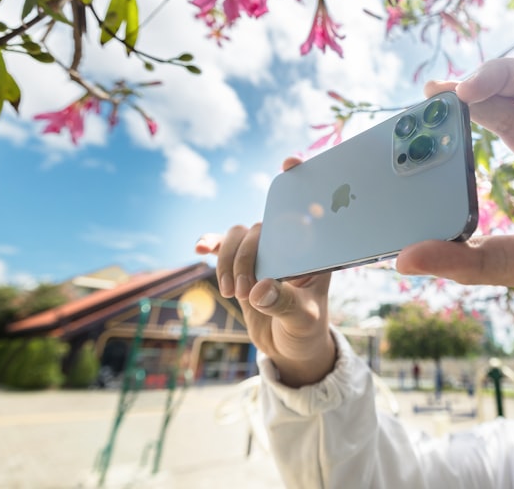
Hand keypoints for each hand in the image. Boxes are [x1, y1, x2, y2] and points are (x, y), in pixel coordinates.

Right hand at [195, 157, 335, 387]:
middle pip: (260, 226)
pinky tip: (200, 246)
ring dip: (229, 261)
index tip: (288, 164)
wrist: (289, 348)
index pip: (309, 207)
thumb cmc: (306, 330)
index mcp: (313, 249)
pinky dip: (212, 244)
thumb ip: (282, 302)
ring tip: (232, 293)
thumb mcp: (302, 318)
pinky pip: (223, 247)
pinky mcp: (241, 264)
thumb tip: (257, 289)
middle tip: (244, 291)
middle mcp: (289, 244)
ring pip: (238, 235)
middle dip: (246, 256)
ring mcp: (264, 252)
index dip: (300, 180)